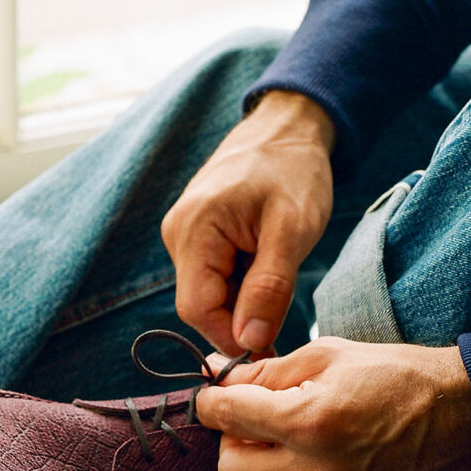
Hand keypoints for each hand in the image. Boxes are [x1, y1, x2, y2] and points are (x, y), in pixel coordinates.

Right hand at [162, 90, 335, 354]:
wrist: (287, 128)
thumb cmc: (294, 171)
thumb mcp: (292, 230)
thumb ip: (269, 289)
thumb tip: (248, 341)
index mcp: (194, 230)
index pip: (198, 309)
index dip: (232, 334)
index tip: (272, 342)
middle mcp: (176, 235)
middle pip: (200, 304)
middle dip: (240, 315)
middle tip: (284, 304)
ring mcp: (182, 235)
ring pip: (208, 292)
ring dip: (243, 298)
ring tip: (276, 269)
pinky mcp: (194, 236)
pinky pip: (211, 275)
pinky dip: (240, 282)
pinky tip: (263, 261)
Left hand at [195, 338, 470, 470]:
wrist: (468, 413)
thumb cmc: (397, 378)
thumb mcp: (328, 356)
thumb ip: (265, 372)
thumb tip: (216, 379)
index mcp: (312, 422)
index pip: (226, 418)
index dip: (212, 404)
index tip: (216, 401)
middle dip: (233, 447)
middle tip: (254, 429)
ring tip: (284, 456)